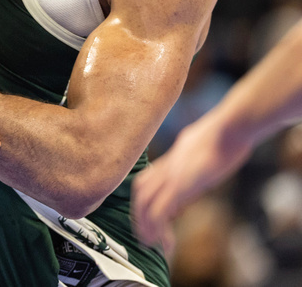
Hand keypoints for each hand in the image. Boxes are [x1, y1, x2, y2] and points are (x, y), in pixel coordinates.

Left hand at [132, 116, 250, 250]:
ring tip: (149, 242)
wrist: (230, 126)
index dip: (144, 198)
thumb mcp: (203, 147)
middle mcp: (167, 166)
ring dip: (145, 224)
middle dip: (139, 214)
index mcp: (173, 157)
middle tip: (144, 233)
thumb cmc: (226, 133)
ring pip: (145, 201)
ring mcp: (172, 175)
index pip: (148, 179)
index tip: (150, 215)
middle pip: (140, 191)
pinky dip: (157, 226)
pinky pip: (161, 209)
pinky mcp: (182, 185)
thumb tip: (193, 175)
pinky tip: (164, 240)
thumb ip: (193, 162)